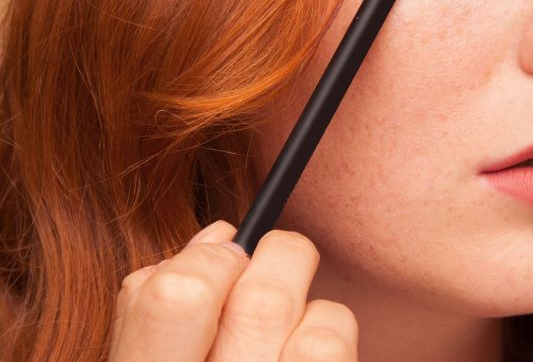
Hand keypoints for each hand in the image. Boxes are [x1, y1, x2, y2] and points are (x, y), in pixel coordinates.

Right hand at [110, 221, 358, 360]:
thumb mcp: (144, 357)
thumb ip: (154, 309)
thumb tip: (221, 235)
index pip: (178, 297)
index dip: (205, 257)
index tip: (221, 249)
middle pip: (265, 298)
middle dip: (267, 259)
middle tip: (259, 265)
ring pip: (319, 317)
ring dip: (301, 299)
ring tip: (280, 318)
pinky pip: (336, 340)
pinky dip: (326, 328)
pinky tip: (301, 349)